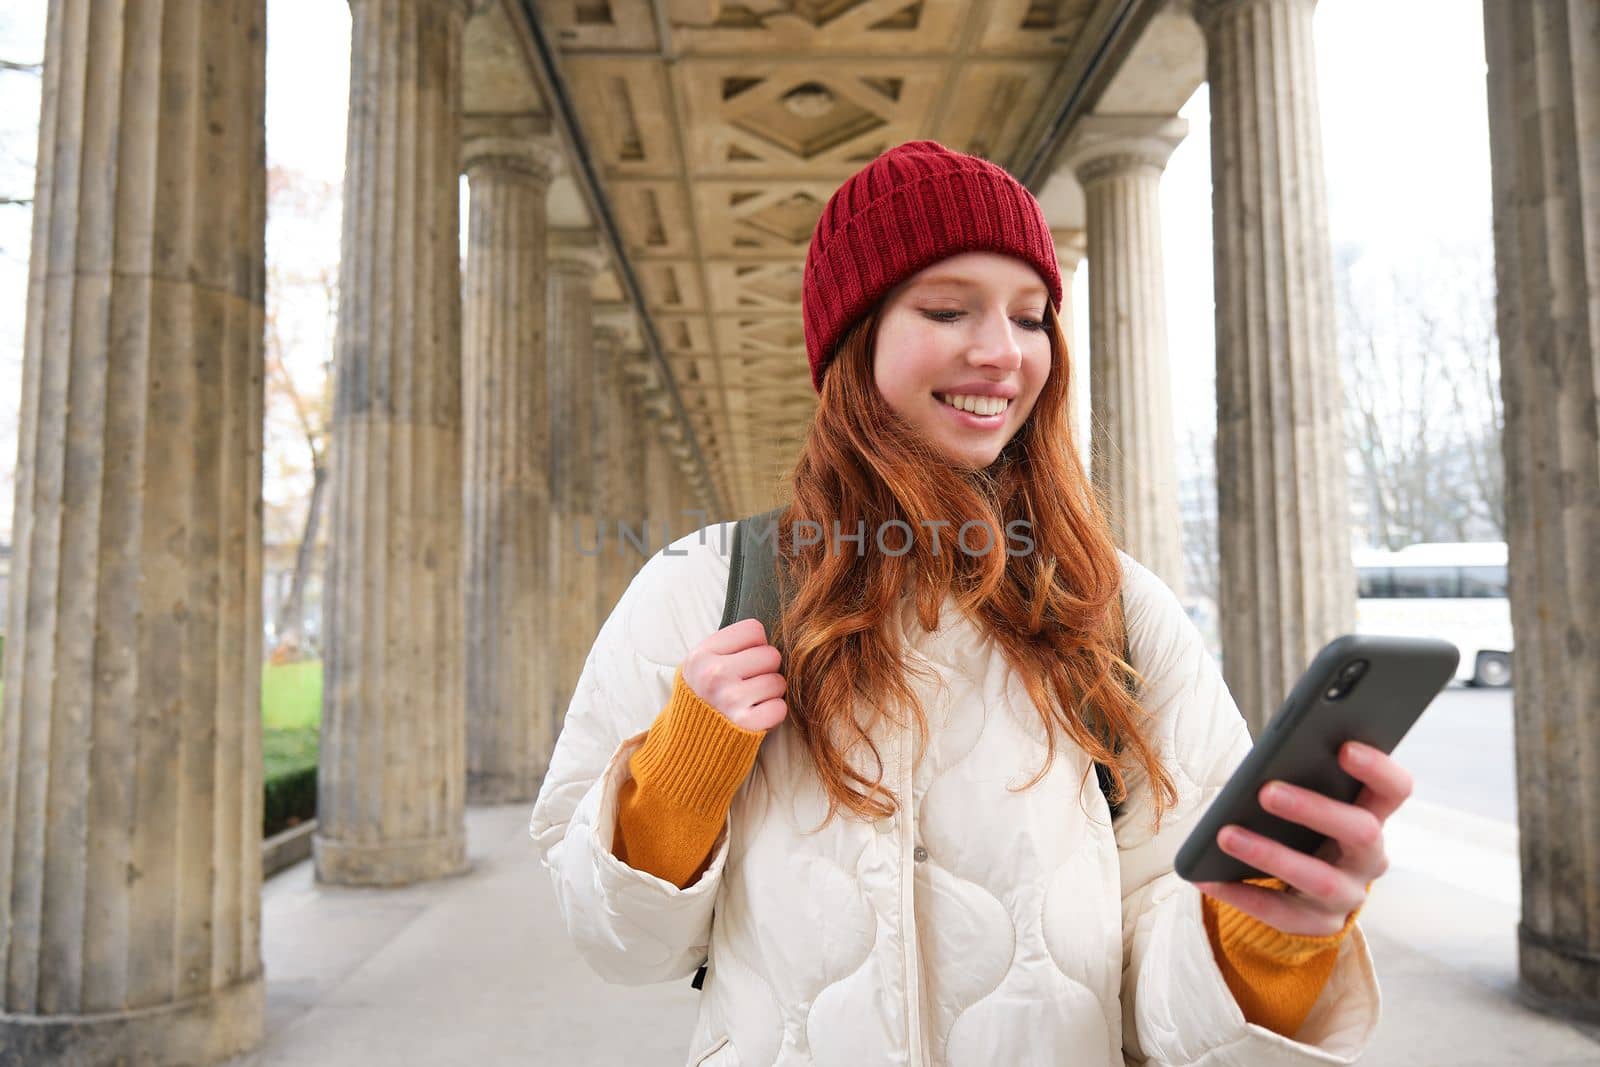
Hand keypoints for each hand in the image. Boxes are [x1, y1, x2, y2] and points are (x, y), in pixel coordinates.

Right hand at [682, 617, 788, 731]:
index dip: (754, 645)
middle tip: (747, 685)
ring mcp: (731, 699)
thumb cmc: (701, 701)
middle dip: (764, 670)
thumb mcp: (698, 667)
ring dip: (769, 694)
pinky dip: (772, 715)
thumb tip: (765, 635)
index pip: (753, 630)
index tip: (743, 660)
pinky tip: (754, 717)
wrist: (687, 747)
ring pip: (779, 681)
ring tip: (749, 702)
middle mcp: (715, 674)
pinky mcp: (746, 724)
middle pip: (771, 654)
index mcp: (702, 655)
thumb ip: (725, 647)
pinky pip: (780, 707)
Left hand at [1194, 741, 1411, 935]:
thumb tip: (1265, 764)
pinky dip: (1240, 893)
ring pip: (1319, 879)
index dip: (1377, 768)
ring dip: (1270, 854)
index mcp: (1372, 815)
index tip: (1344, 747)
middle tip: (1266, 791)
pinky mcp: (1319, 925)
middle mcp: (1369, 858)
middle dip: (1314, 809)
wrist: (1307, 891)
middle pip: (1361, 831)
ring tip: (1225, 834)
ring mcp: (1349, 895)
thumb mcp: (1310, 803)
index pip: (1394, 789)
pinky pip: (1280, 913)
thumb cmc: (1301, 827)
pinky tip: (1206, 877)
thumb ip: (1302, 780)